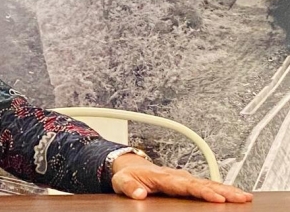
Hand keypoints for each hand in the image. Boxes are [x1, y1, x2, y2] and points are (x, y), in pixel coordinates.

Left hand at [111, 154, 252, 202]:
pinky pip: (207, 185)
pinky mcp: (187, 183)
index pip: (186, 185)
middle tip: (241, 197)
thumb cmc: (128, 175)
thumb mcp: (121, 181)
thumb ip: (129, 187)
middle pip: (203, 183)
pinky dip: (221, 189)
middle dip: (223, 190)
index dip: (202, 191)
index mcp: (163, 176)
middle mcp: (177, 176)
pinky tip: (234, 195)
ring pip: (209, 183)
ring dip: (227, 189)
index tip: (216, 198)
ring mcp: (184, 179)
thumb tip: (138, 193)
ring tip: (244, 196)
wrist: (131, 166)